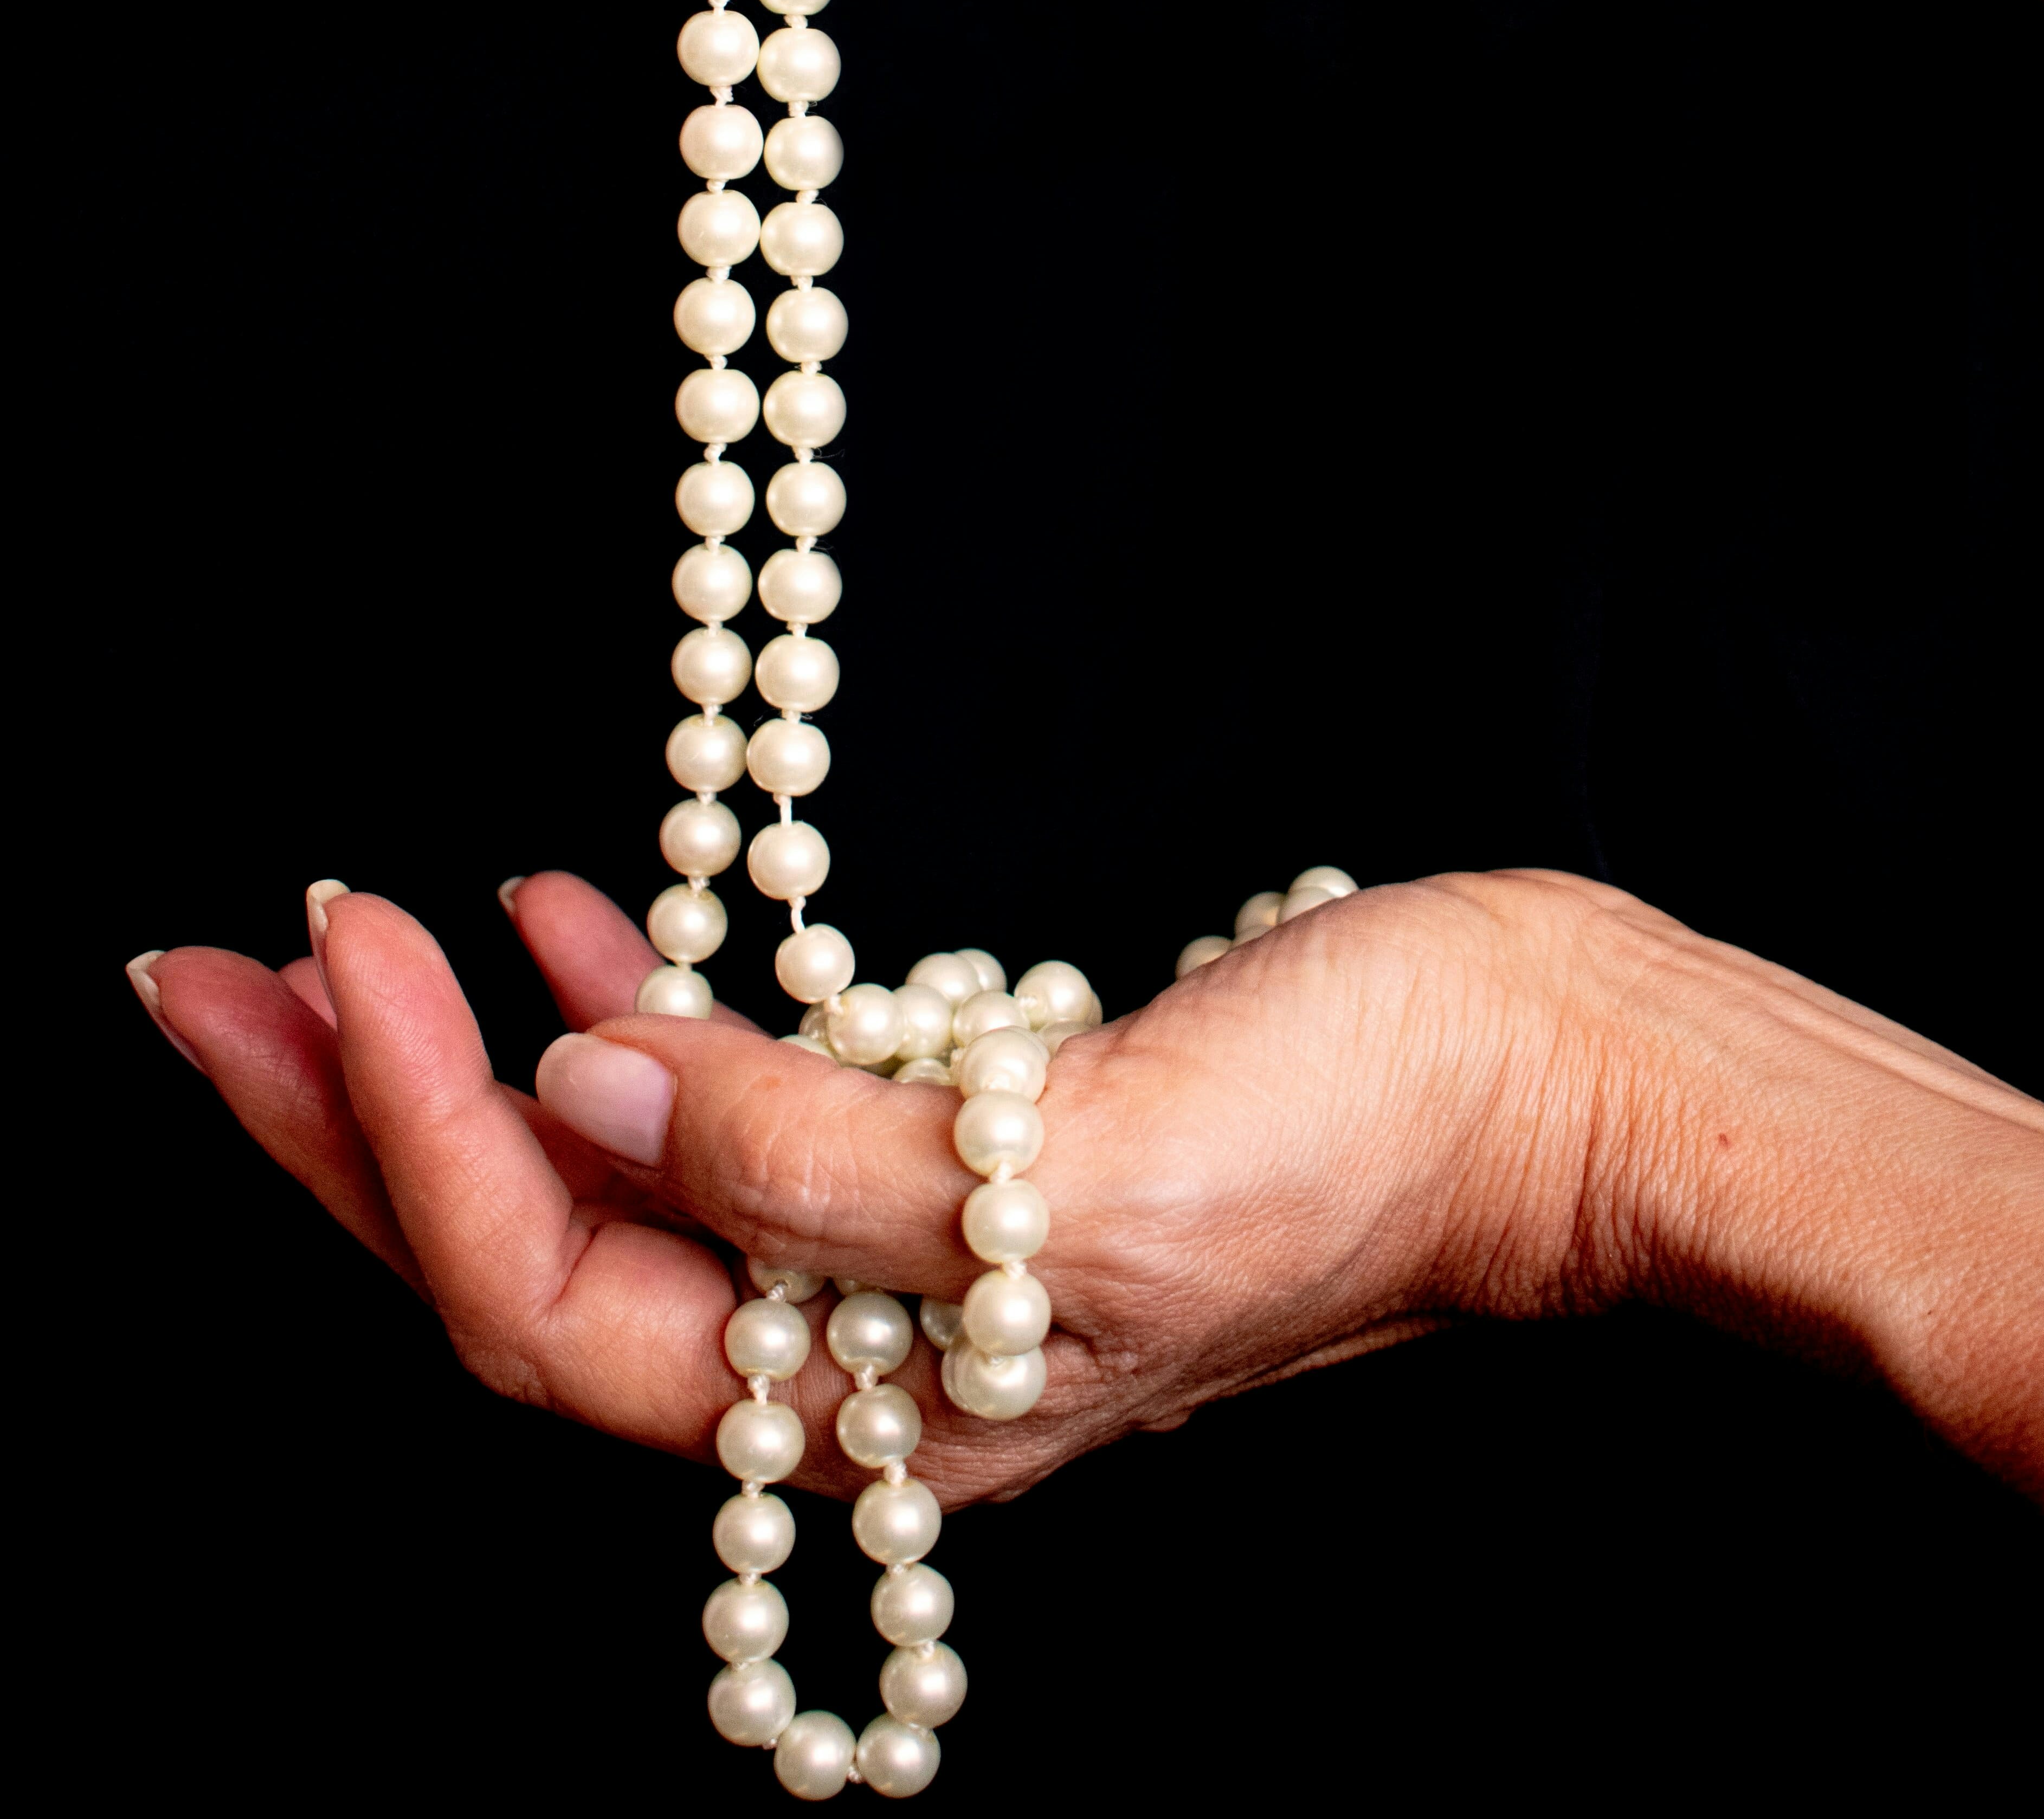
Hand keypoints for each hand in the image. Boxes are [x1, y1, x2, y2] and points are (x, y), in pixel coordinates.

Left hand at [140, 867, 1623, 1501]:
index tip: (341, 942)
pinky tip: (561, 929)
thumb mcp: (1097, 1174)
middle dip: (343, 1130)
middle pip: (530, 1269)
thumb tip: (578, 1092)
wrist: (1551, 1078)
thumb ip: (824, 1163)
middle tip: (193, 980)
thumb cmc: (1370, 1130)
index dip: (416, 1138)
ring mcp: (903, 1259)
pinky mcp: (957, 1152)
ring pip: (603, 1186)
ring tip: (318, 947)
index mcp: (877, 1413)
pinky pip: (723, 1112)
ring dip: (448, 1071)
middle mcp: (859, 1362)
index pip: (557, 1304)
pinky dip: (620, 1022)